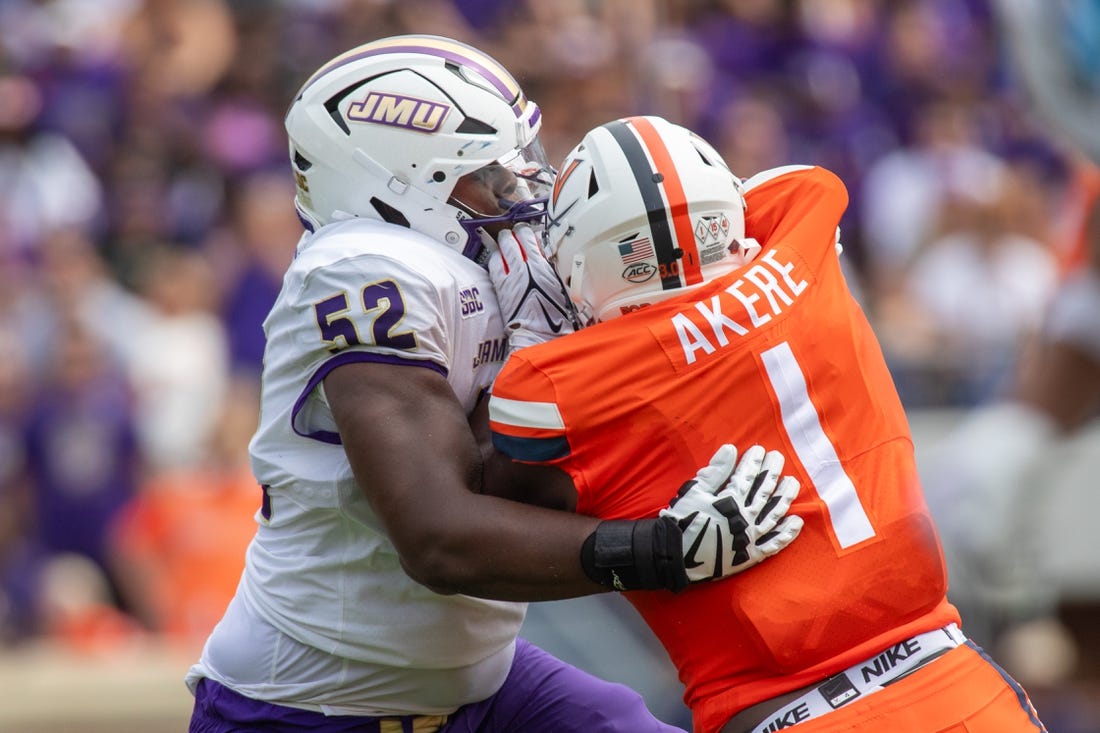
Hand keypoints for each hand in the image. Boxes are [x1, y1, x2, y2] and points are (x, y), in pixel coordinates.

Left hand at [489, 225, 578, 350]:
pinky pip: (493, 266)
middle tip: (514, 236)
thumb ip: (548, 264)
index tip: (526, 232)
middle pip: (510, 240)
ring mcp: (508, 277)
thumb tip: (540, 249)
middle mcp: (521, 268)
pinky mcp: (500, 288)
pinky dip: (496, 260)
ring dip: (501, 247)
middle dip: (511, 235)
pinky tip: (499, 262)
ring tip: (505, 248)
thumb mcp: (558, 283)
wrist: (540, 333)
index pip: (527, 236)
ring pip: (498, 251)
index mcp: (540, 265)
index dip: (525, 231)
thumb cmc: (555, 313)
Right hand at [660, 444, 802, 581]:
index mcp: (730, 501)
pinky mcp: (752, 555)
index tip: (760, 449)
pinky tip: (797, 521)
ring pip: (774, 514)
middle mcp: (745, 518)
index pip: (747, 476)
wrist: (676, 557)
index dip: (755, 461)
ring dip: (785, 497)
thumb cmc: (682, 521)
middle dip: (772, 471)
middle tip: (778, 457)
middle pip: (765, 491)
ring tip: (793, 483)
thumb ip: (715, 471)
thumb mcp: (694, 492)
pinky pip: (774, 544)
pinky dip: (787, 533)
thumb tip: (730, 449)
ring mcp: (751, 537)